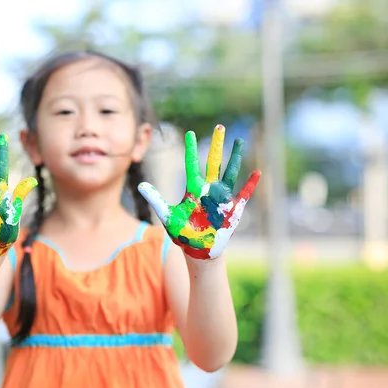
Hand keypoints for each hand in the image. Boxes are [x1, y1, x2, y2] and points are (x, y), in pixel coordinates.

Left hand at [138, 124, 259, 259]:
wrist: (198, 250)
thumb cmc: (183, 234)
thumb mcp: (167, 216)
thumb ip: (156, 200)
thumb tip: (140, 185)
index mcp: (193, 190)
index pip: (192, 164)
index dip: (191, 149)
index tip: (189, 133)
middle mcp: (208, 190)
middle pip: (213, 162)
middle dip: (217, 145)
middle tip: (220, 127)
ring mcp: (222, 198)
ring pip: (229, 172)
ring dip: (235, 157)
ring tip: (239, 141)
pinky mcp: (232, 209)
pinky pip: (244, 194)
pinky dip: (250, 185)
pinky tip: (257, 172)